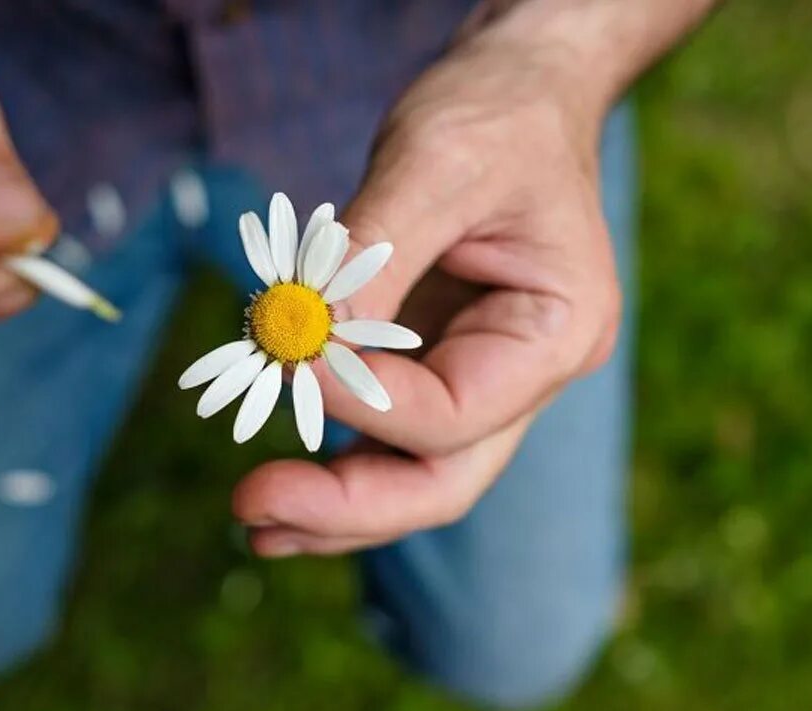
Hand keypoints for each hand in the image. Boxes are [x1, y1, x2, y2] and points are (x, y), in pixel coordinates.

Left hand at [232, 17, 623, 554]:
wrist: (517, 91)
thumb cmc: (495, 115)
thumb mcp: (435, 164)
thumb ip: (369, 257)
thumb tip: (299, 338)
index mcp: (557, 332)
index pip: (452, 412)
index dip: (360, 401)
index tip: (285, 359)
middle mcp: (525, 373)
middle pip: (442, 478)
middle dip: (347, 506)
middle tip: (254, 510)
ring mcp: (481, 375)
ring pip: (413, 473)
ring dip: (333, 505)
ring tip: (254, 518)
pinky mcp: (436, 364)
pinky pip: (388, 434)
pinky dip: (336, 460)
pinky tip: (279, 487)